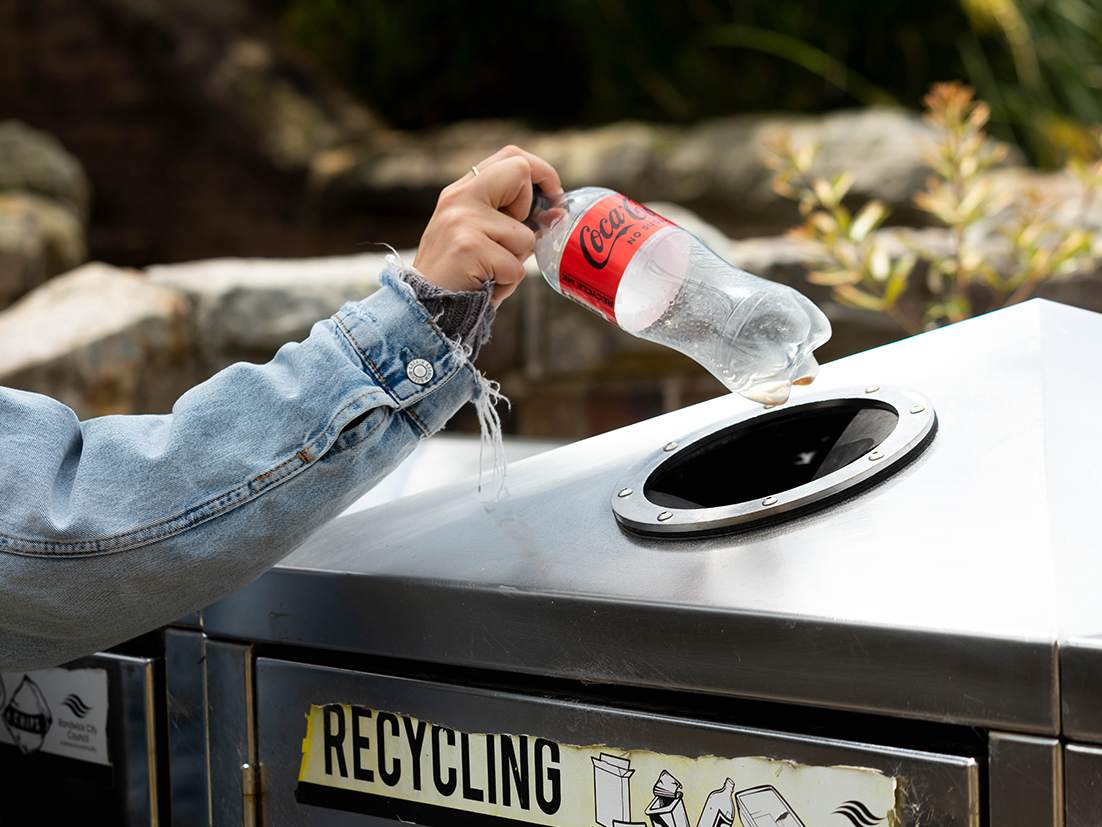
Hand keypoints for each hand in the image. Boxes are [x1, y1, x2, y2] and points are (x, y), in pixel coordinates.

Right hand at [413, 146, 562, 306]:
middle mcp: (460, 198)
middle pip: (519, 170)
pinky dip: (507, 284)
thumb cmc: (458, 276)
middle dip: (531, 205)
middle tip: (526, 232)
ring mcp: (464, 221)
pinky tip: (485, 286)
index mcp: (461, 192)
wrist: (422, 308)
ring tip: (489, 273)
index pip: (509, 156)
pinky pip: (516, 267)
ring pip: (525, 235)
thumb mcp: (478, 236)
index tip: (553, 193)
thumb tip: (557, 213)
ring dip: (515, 261)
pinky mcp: (470, 248)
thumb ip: (510, 220)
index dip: (540, 171)